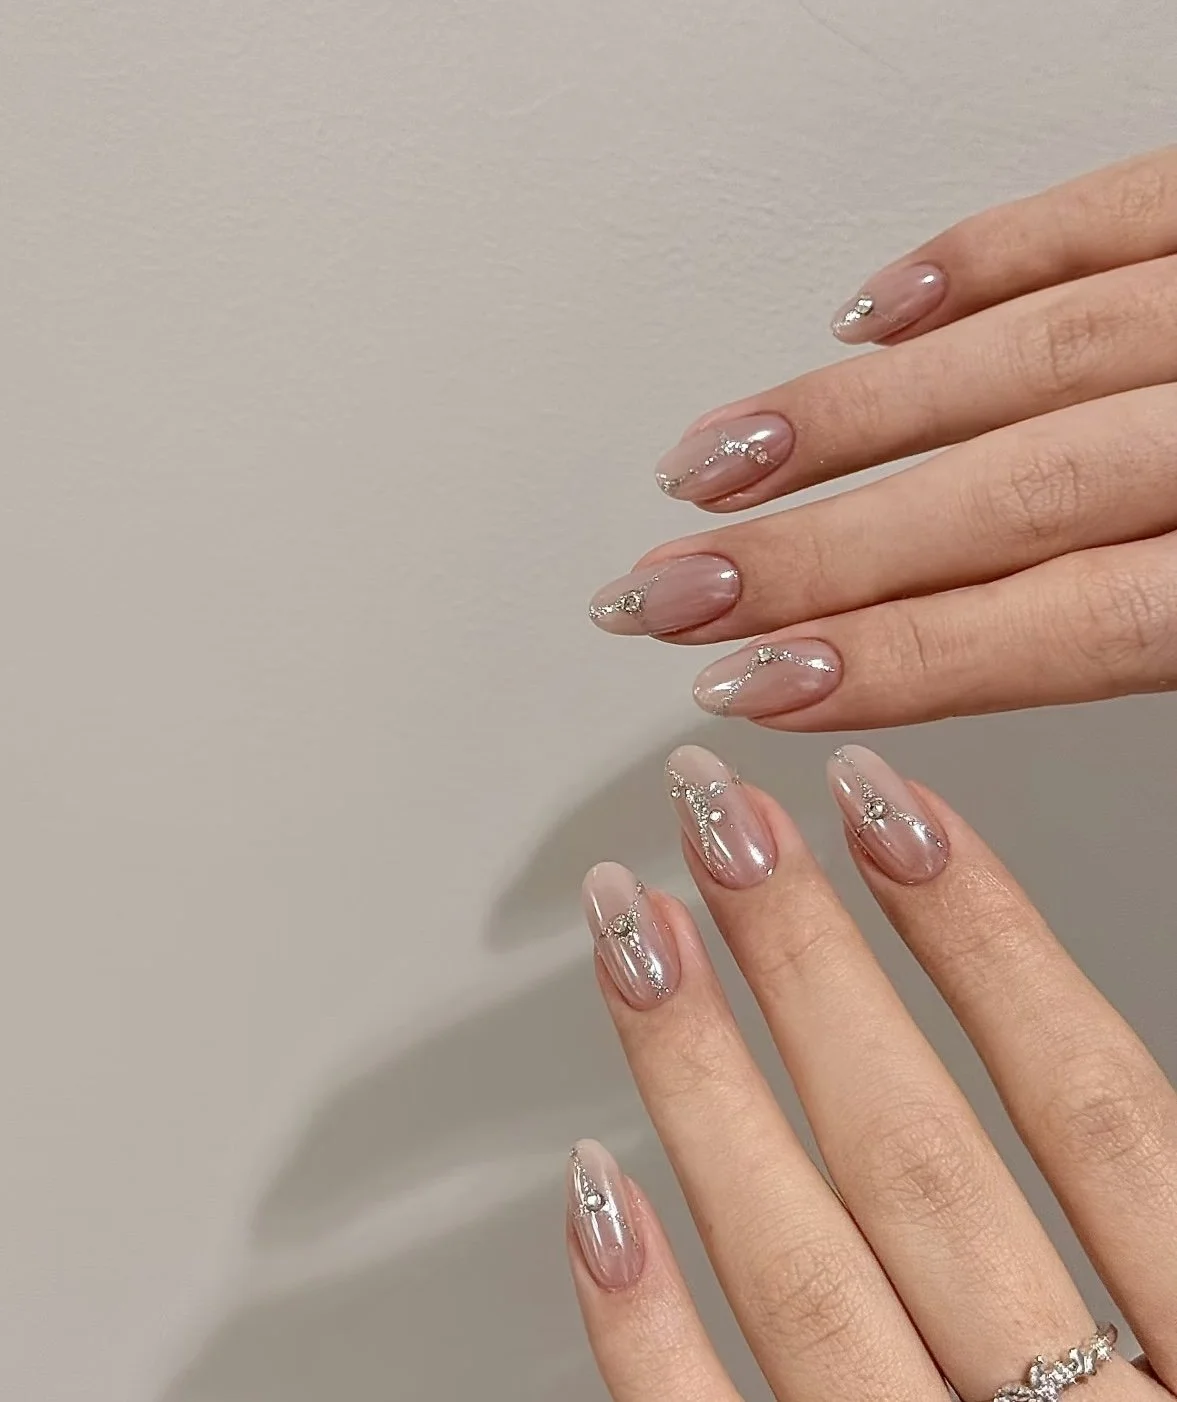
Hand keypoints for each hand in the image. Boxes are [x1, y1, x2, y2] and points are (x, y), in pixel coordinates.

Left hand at [568, 743, 1174, 1398]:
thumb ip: (1167, 1210)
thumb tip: (1082, 1058)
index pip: (1093, 1108)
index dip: (990, 939)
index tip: (891, 809)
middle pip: (919, 1159)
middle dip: (809, 965)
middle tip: (725, 822)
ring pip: (802, 1271)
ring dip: (704, 1083)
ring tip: (635, 936)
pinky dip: (644, 1322)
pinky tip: (593, 1190)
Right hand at [588, 147, 1176, 729]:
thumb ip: (1156, 645)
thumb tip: (972, 668)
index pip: (1067, 623)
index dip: (894, 658)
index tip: (759, 683)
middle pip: (1011, 495)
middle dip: (817, 552)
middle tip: (679, 589)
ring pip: (1028, 351)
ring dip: (847, 416)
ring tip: (715, 464)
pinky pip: (1110, 210)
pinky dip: (973, 261)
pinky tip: (870, 313)